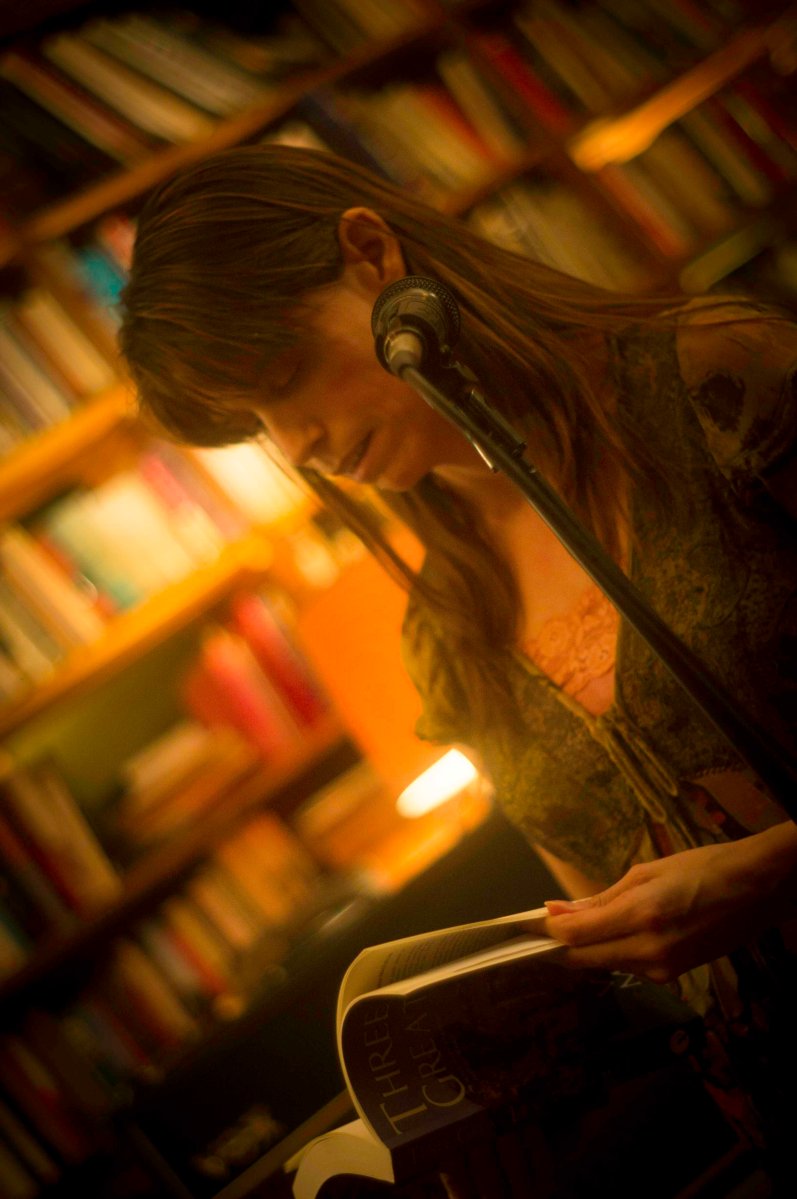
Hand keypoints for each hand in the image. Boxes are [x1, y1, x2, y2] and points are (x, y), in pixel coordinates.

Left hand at [542, 822, 796, 982]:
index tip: (526, 923)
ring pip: (603, 964)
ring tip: (571, 923)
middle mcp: (649, 950)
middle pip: (583, 959)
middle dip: (557, 945)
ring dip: (583, 948)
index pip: (575, 936)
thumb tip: (558, 911)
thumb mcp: (646, 873)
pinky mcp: (672, 975)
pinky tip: (608, 932)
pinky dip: (610, 951)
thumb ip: (600, 900)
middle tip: (537, 927)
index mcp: (641, 916)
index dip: (546, 932)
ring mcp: (662, 968)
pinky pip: (627, 965)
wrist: (758, 889)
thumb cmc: (703, 867)